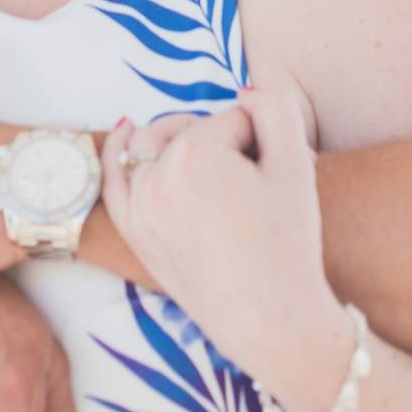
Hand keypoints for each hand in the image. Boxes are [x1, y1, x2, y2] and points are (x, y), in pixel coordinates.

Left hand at [102, 87, 337, 380]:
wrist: (270, 320)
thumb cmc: (287, 244)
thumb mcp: (296, 165)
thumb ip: (275, 108)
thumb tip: (246, 91)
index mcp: (196, 153)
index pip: (236, 119)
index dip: (265, 145)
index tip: (275, 182)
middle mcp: (156, 174)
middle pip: (195, 130)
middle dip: (225, 145)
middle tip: (253, 188)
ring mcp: (139, 205)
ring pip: (158, 147)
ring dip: (185, 148)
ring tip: (218, 173)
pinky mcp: (134, 230)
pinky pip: (115, 178)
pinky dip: (118, 151)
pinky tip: (125, 129)